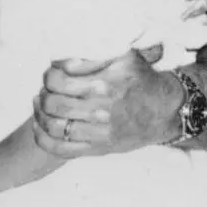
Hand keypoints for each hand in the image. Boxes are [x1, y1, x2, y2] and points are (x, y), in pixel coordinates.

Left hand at [33, 47, 181, 157]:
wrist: (167, 110)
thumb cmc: (142, 79)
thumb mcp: (123, 57)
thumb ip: (91, 57)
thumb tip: (59, 60)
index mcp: (104, 85)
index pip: (57, 80)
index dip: (49, 75)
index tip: (53, 72)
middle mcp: (100, 110)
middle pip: (52, 104)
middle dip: (43, 94)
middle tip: (46, 90)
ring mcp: (99, 133)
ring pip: (53, 127)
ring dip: (40, 114)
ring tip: (40, 104)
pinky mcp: (98, 149)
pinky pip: (61, 149)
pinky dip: (43, 138)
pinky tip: (39, 126)